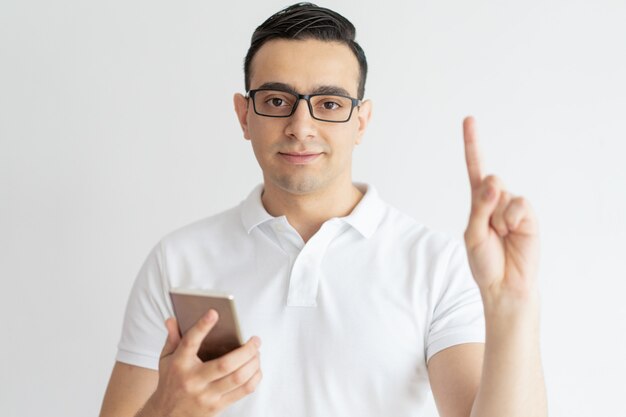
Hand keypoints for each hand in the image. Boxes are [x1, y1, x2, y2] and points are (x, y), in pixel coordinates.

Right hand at [142, 310, 261, 416]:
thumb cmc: (170, 381)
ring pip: (238, 378)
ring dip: (254, 363)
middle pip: (226, 364)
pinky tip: (256, 369)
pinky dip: (254, 378)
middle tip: (255, 340)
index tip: (214, 312)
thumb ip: (172, 337)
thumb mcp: (166, 359)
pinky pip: (243, 391)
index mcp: (179, 364)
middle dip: (247, 350)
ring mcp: (206, 395)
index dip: (202, 326)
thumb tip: (172, 318)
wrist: (166, 415)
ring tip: (257, 353)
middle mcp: (193, 380)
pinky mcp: (216, 407)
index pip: (190, 342)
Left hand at [462, 116, 539, 303]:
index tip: (469, 119)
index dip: (473, 144)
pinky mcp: (529, 216)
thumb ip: (479, 207)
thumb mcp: (473, 234)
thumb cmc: (484, 261)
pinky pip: (518, 206)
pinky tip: (513, 234)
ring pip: (503, 194)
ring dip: (498, 218)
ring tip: (502, 236)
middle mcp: (496, 200)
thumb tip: (493, 180)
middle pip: (489, 181)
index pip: (475, 169)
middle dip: (486, 202)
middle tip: (490, 228)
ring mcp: (513, 207)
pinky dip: (512, 220)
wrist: (505, 285)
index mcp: (478, 202)